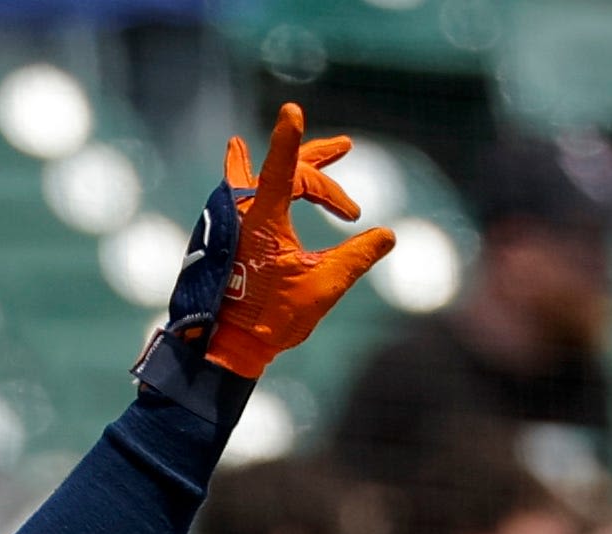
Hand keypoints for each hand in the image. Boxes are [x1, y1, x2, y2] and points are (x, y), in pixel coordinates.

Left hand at [201, 107, 396, 378]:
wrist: (225, 345)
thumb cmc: (272, 318)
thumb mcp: (323, 286)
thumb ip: (357, 257)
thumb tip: (387, 236)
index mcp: (264, 220)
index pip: (284, 169)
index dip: (290, 139)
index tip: (292, 111)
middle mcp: (243, 214)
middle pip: (283, 172)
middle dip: (317, 162)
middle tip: (345, 147)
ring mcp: (230, 225)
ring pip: (250, 181)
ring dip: (265, 163)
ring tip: (242, 145)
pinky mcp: (224, 239)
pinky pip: (238, 199)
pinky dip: (246, 183)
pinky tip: (237, 174)